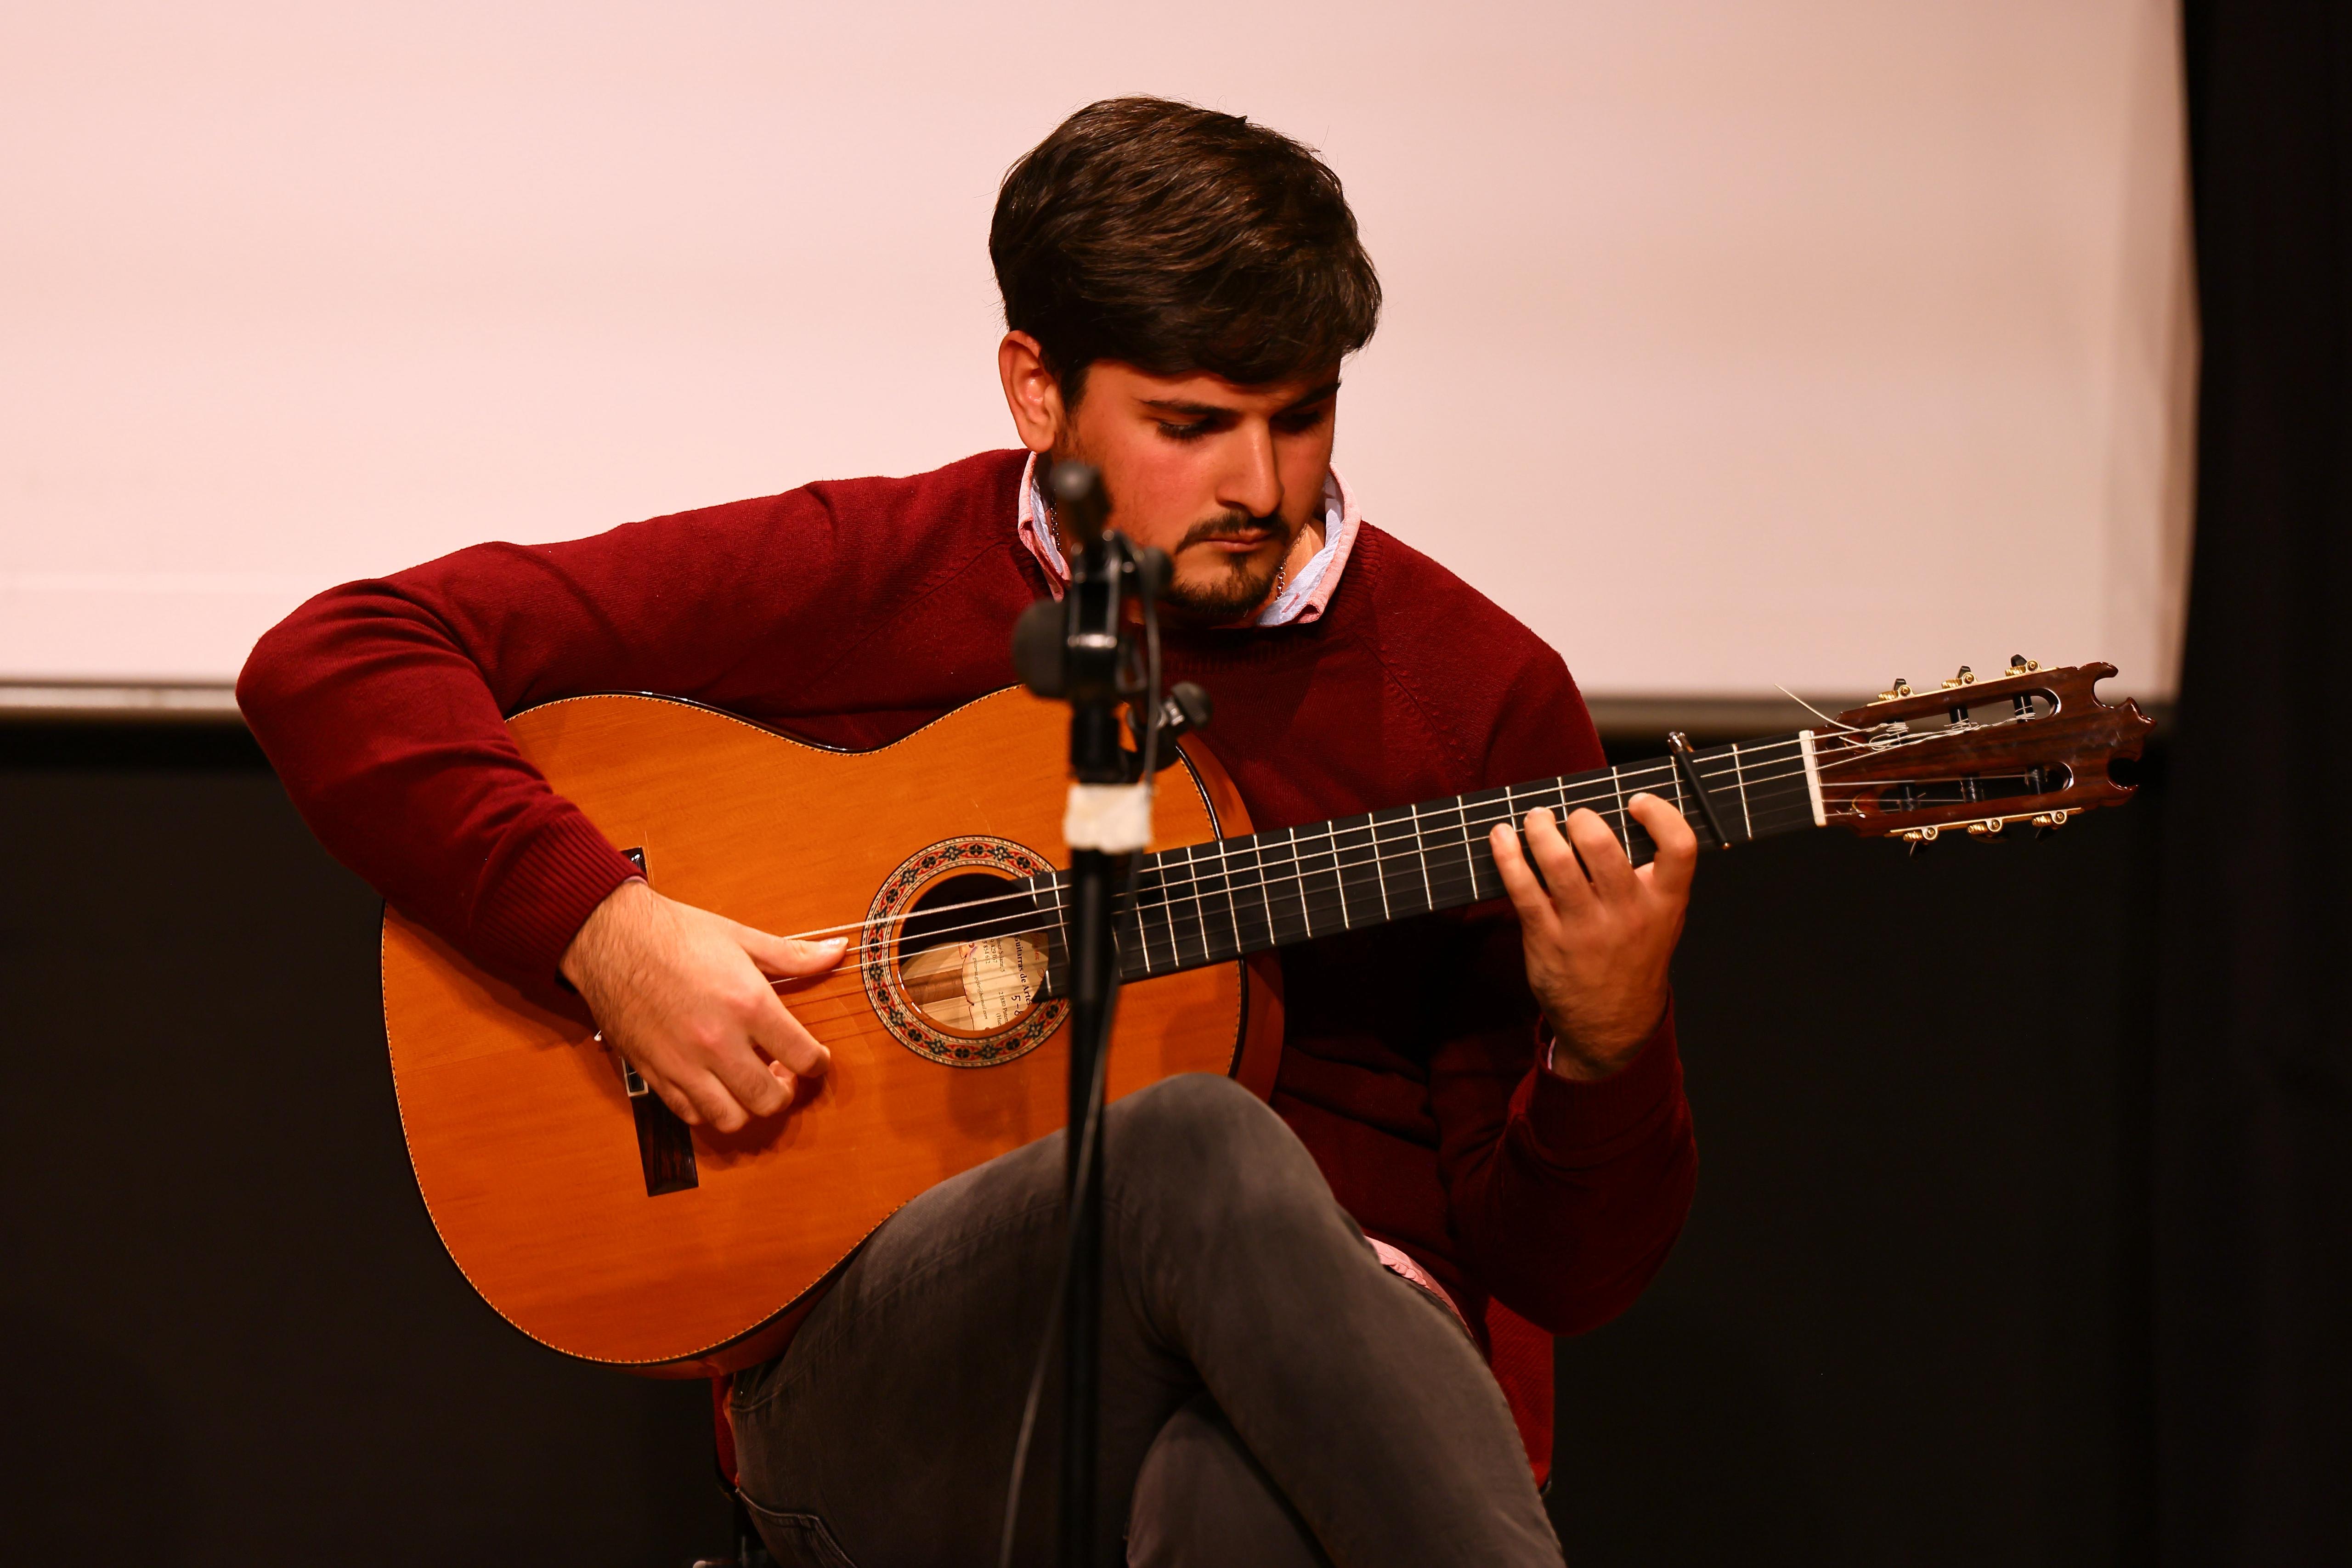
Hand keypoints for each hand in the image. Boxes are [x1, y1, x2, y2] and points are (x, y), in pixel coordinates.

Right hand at [559, 878, 846, 1131]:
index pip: (803, 1057)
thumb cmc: (677, 933)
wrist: (610, 936)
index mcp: (748, 1005)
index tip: (816, 1057)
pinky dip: (709, 1109)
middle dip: (786, 1092)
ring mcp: (682, 1063)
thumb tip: (838, 952)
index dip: (818, 1062)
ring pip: (730, 1118)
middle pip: (769, 1099)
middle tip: (783, 1073)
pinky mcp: (653, 1072)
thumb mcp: (742, 938)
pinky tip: (715, 1085)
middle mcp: (717, 1042)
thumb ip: (794, 955)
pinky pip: (689, 1114)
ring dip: (748, 1108)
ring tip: (749, 1084)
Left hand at [1489, 795, 1697, 1079]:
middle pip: (1602, 846)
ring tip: (1536, 820)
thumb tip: (1617, 819)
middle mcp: (1628, 914)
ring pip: (1557, 862)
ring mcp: (1586, 928)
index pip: (1679, 846)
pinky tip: (1500, 839)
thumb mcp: (1663, 921)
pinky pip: (1522, 887)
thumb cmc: (1633, 960)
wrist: (1612, 1025)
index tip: (1636, 802)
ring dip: (1539, 829)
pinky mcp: (1548, 939)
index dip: (1660, 813)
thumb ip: (1651, 877)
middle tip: (1572, 816)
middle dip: (1580, 818)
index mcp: (1665, 903)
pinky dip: (1507, 855)